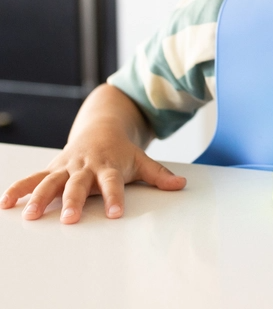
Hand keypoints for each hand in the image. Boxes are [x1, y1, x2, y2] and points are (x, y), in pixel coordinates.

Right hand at [0, 125, 185, 223]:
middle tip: (71, 219)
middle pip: (79, 184)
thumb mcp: (141, 160)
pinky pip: (34, 178)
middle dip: (74, 201)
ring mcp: (67, 166)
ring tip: (33, 215)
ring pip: (52, 181)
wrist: (101, 127)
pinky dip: (20, 189)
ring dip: (41, 197)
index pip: (113, 183)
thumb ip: (159, 175)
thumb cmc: (121, 150)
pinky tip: (6, 203)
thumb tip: (181, 185)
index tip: (116, 214)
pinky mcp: (53, 168)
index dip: (114, 198)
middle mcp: (86, 166)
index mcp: (108, 165)